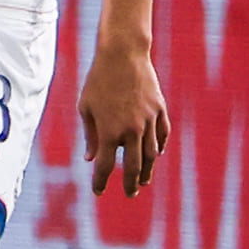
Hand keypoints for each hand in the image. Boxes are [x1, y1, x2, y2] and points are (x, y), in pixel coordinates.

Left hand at [79, 42, 168, 196]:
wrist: (123, 54)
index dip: (101, 182)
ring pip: (151, 155)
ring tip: (143, 181)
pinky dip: (160, 147)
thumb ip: (90, 136)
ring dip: (148, 171)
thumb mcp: (86, 108)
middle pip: (133, 167)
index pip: (105, 166)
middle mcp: (131, 130)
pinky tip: (156, 155)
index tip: (98, 192)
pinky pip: (163, 135)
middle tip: (130, 194)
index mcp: (109, 131)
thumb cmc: (98, 80)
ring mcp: (149, 120)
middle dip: (130, 184)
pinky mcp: (160, 110)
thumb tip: (91, 159)